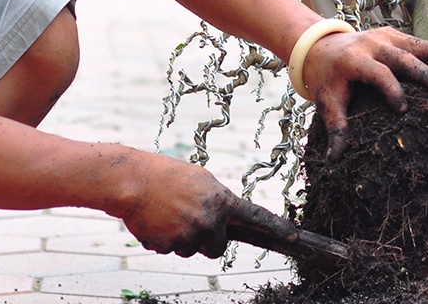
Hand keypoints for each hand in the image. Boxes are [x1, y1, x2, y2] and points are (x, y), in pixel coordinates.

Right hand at [121, 154, 295, 258]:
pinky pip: (172, 250)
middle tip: (189, 220)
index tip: (296, 237)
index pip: (256, 216)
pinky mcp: (171, 246)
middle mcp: (210, 220)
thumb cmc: (164, 175)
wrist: (131, 181)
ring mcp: (191, 235)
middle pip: (218, 247)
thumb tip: (226, 217)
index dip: (277, 228)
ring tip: (168, 214)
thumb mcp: (200, 179)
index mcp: (221, 199)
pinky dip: (164, 241)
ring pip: (193, 249)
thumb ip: (217, 200)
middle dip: (207, 240)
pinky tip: (156, 221)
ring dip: (182, 239)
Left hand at [300, 28, 427, 160]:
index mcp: (353, 60)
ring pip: (414, 44)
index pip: (377, 74)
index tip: (403, 109)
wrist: (320, 46)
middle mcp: (371, 44)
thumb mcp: (327, 102)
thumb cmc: (327, 78)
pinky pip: (417, 42)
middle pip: (400, 57)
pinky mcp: (393, 35)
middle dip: (423, 72)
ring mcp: (384, 36)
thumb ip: (335, 127)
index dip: (391, 90)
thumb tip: (333, 160)